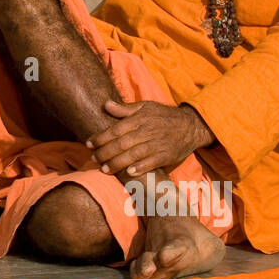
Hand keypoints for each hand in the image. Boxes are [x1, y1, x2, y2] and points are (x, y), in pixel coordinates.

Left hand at [87, 101, 213, 176]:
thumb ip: (125, 109)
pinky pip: (152, 162)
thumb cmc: (163, 116)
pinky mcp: (166, 155)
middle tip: (93, 159)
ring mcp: (157, 144)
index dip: (100, 137)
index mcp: (140, 119)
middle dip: (105, 152)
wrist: (190, 125)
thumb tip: (105, 105)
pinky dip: (141, 167)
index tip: (88, 144)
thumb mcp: (146, 107)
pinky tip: (129, 173)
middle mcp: (147, 131)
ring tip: (104, 169)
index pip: (116, 129)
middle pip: (122, 143)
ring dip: (118, 163)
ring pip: (134, 154)